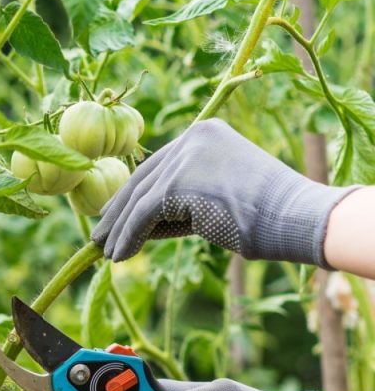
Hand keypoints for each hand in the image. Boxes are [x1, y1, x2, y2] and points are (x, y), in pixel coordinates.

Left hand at [91, 119, 357, 266]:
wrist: (292, 217)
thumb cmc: (263, 216)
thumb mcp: (213, 199)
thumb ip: (179, 202)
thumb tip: (141, 224)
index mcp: (203, 133)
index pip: (157, 167)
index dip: (131, 195)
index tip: (113, 216)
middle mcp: (192, 136)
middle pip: (141, 179)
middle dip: (118, 211)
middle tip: (99, 235)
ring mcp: (184, 157)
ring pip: (138, 199)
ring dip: (118, 230)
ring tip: (106, 252)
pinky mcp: (177, 183)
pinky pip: (141, 215)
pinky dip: (128, 237)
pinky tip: (119, 257)